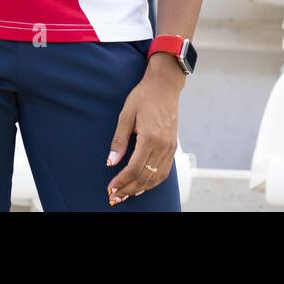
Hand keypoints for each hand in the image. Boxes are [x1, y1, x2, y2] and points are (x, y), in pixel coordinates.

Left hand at [106, 54, 181, 204]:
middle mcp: (163, 146)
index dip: (121, 181)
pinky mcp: (173, 147)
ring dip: (140, 189)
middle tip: (114, 197)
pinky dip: (152, 182)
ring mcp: (170, 147)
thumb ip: (119, 140)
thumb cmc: (143, 97)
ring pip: (156, 177)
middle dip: (128, 189)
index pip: (134, 168)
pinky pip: (164, 171)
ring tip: (125, 195)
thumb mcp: (125, 114)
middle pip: (145, 177)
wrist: (164, 86)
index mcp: (150, 138)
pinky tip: (142, 186)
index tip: (110, 188)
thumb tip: (110, 163)